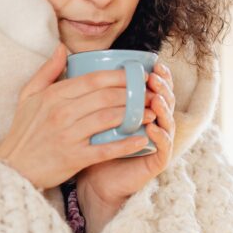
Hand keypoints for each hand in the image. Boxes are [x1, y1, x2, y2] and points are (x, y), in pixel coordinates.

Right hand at [0, 43, 156, 189]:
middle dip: (133, 94)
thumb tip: (62, 47)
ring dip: (134, 115)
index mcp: (53, 95)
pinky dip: (126, 144)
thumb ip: (47, 71)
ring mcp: (68, 135)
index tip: (138, 76)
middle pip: (106, 97)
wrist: (12, 168)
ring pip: (109, 119)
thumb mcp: (28, 96)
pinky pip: (106, 149)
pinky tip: (142, 139)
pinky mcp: (73, 158)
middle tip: (150, 94)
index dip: (120, 76)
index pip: (94, 80)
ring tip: (151, 113)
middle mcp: (61, 113)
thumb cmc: (24, 131)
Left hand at [76, 62, 176, 225]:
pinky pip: (164, 147)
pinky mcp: (156, 161)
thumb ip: (73, 83)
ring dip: (165, 108)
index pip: (154, 87)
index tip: (150, 64)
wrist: (91, 182)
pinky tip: (152, 128)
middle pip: (166, 100)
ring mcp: (156, 142)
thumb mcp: (77, 111)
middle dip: (163, 87)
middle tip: (155, 78)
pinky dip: (160, 136)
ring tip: (157, 99)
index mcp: (138, 109)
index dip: (157, 75)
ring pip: (168, 121)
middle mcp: (152, 123)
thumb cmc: (85, 145)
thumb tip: (63, 49)